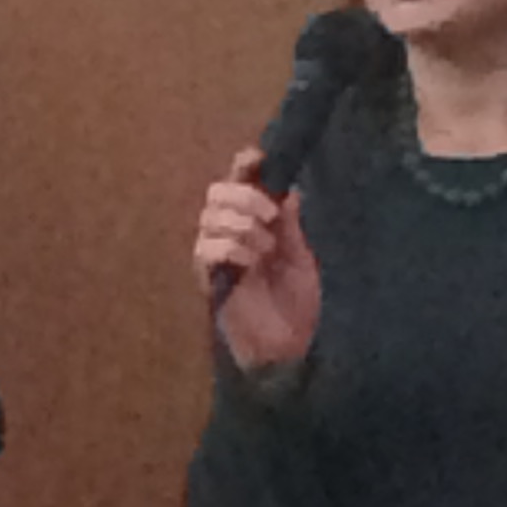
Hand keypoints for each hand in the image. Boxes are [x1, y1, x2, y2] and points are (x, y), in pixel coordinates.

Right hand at [193, 146, 322, 371]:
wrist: (287, 348)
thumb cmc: (295, 306)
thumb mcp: (300, 258)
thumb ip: (290, 225)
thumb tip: (287, 189)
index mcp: (253, 224)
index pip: (239, 181)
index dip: (245, 164)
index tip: (260, 158)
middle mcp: (229, 234)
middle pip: (217, 191)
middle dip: (244, 196)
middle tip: (269, 216)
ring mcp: (215, 256)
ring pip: (210, 216)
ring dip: (242, 226)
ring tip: (266, 250)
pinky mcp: (208, 279)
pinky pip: (206, 248)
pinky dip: (231, 248)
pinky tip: (250, 263)